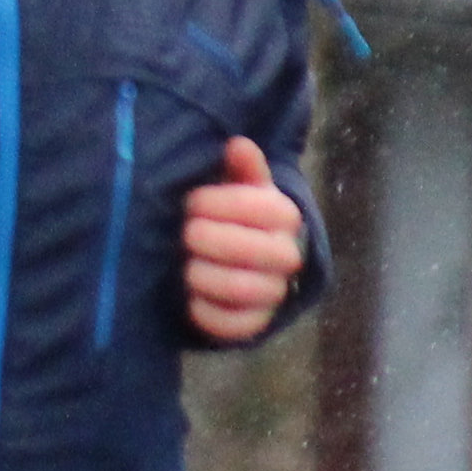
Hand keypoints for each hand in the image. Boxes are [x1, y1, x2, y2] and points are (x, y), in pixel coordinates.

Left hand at [183, 137, 307, 343]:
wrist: (236, 259)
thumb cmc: (231, 214)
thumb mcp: (237, 185)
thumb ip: (241, 167)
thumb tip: (237, 144)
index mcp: (284, 215)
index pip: (257, 206)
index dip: (218, 202)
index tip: (192, 202)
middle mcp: (287, 255)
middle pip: (253, 249)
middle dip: (209, 239)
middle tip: (185, 233)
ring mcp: (273, 292)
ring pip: (244, 289)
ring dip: (205, 276)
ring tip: (184, 265)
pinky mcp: (255, 324)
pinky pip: (235, 326)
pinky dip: (206, 312)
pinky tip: (188, 297)